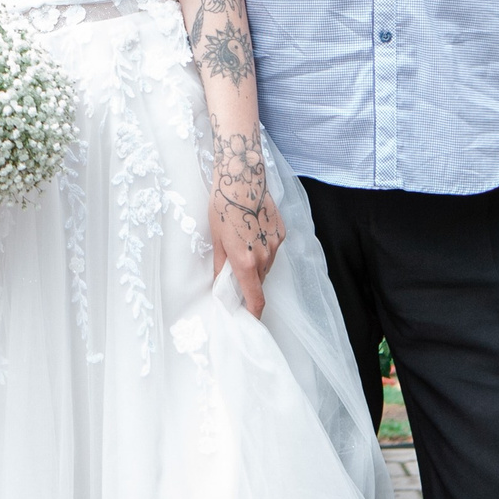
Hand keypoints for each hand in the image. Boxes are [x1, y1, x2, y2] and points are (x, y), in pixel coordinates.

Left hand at [208, 130, 284, 317]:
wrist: (242, 179)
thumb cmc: (223, 207)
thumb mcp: (216, 239)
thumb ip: (221, 265)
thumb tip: (220, 284)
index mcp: (246, 262)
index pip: (255, 298)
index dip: (254, 313)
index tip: (250, 320)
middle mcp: (265, 256)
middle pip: (260, 281)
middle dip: (250, 283)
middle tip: (235, 273)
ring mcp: (276, 244)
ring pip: (267, 265)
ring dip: (257, 264)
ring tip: (242, 244)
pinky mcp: (281, 232)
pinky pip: (273, 248)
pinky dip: (264, 248)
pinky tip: (253, 232)